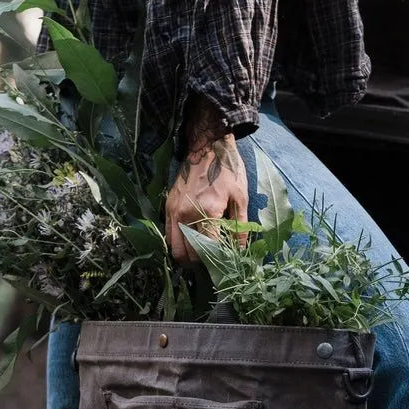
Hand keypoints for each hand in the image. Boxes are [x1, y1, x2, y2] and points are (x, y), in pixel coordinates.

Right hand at [165, 98, 248, 265]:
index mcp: (208, 212)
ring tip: (198, 257)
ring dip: (186, 257)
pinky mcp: (167, 207)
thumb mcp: (240, 197)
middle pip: (189, 255)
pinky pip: (168, 235)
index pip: (208, 249)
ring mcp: (174, 211)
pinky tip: (188, 244)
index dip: (216, 261)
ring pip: (175, 249)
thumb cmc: (227, 169)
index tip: (223, 264)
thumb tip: (239, 250)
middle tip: (211, 263)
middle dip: (200, 263)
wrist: (206, 145)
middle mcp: (187, 214)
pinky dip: (176, 244)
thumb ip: (239, 226)